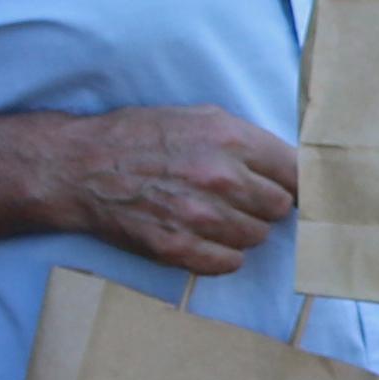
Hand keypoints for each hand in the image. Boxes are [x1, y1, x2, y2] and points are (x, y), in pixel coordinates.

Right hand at [43, 106, 299, 271]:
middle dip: (265, 205)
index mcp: (231, 138)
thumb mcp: (199, 117)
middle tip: (241, 199)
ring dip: (243, 230)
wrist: (82, 167)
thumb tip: (291, 165)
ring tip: (216, 216)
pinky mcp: (178, 247)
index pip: (296, 172)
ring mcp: (200, 215)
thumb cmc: (141, 137)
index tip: (290, 188)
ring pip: (256, 237)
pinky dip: (223, 255)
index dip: (295, 182)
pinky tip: (205, 238)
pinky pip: (229, 263)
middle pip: (279, 208)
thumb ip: (247, 140)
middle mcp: (221, 177)